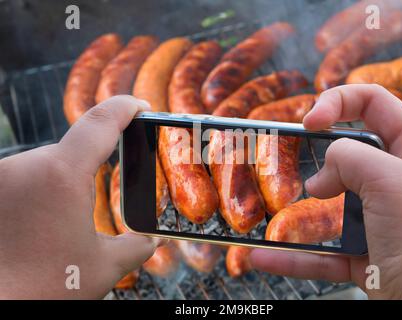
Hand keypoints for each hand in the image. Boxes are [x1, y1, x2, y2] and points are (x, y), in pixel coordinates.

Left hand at [0, 95, 160, 298]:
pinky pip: (23, 180)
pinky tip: (36, 226)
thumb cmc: (43, 288)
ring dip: (59, 187)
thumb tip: (151, 241)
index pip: (100, 122)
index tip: (140, 106)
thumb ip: (136, 247)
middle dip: (88, 172)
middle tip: (92, 206)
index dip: (125, 108)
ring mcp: (2, 177)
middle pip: (71, 151)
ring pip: (45, 167)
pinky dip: (37, 195)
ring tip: (58, 228)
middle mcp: (25, 166)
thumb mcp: (103, 267)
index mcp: (62, 175)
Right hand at [250, 84, 401, 298]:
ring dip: (296, 210)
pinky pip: (319, 248)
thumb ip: (349, 156)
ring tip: (272, 210)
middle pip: (344, 151)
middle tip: (293, 163)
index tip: (310, 121)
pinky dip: (292, 254)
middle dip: (315, 156)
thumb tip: (321, 176)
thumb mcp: (390, 179)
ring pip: (326, 203)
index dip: (339, 101)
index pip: (373, 102)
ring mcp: (373, 215)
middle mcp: (392, 179)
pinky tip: (266, 255)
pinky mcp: (358, 249)